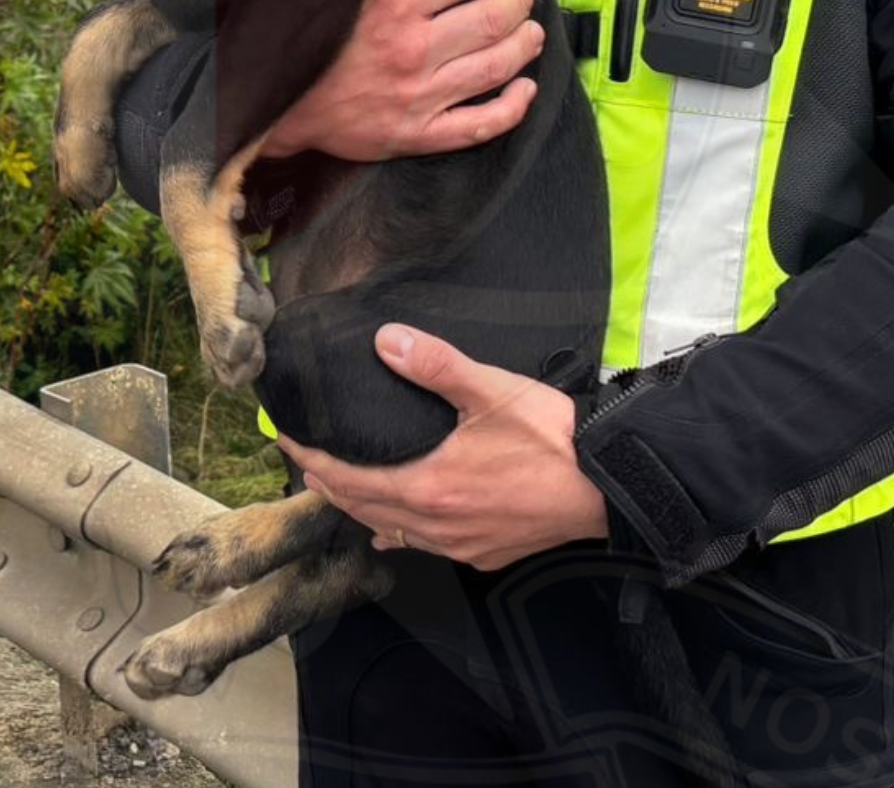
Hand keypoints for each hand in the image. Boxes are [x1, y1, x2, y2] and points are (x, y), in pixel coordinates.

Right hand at [257, 0, 543, 159]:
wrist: (279, 104)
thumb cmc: (314, 30)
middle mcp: (414, 47)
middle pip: (494, 18)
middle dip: (518, 3)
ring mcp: (419, 95)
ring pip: (497, 67)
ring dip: (525, 45)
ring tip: (531, 34)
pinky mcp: (419, 135)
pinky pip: (482, 125)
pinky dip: (513, 106)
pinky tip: (524, 88)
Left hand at [281, 324, 607, 570]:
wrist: (606, 486)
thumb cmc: (552, 439)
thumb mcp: (491, 390)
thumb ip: (434, 365)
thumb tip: (386, 341)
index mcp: (429, 485)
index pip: (349, 478)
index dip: (312, 460)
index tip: (286, 441)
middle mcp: (437, 524)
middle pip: (363, 508)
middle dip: (328, 485)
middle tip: (303, 463)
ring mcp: (461, 543)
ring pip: (392, 531)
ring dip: (360, 510)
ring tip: (337, 490)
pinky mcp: (485, 552)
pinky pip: (425, 547)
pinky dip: (398, 533)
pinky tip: (394, 530)